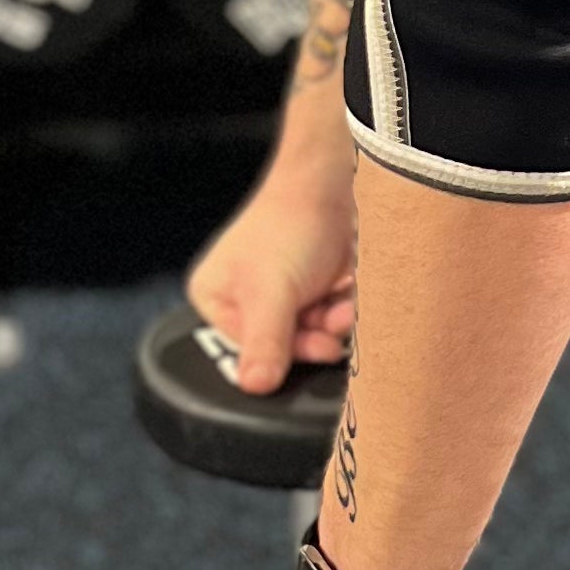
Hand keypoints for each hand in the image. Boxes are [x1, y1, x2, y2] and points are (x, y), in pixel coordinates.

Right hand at [189, 153, 356, 391]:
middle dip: (315, 334)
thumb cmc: (291, 224)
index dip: (284, 351)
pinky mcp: (320, 287)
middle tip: (331, 319)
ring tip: (344, 300)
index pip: (249, 352)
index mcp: (216, 297)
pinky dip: (349, 308)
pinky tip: (352, 291)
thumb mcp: (271, 291)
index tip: (310, 340)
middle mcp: (248, 299)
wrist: (338, 181)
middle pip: (287, 347)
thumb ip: (264, 342)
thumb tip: (254, 387)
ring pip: (317, 334)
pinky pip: (337, 318)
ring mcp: (287, 293)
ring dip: (337, 322)